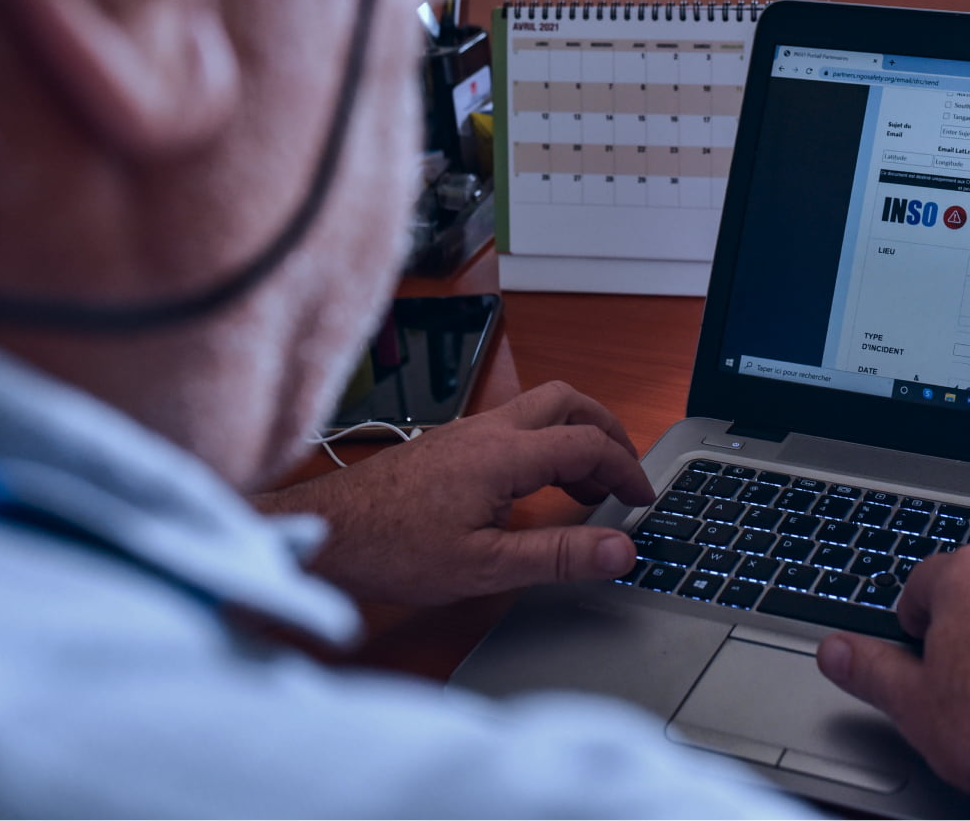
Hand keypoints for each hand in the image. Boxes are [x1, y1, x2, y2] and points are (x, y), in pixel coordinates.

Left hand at [256, 381, 654, 604]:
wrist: (326, 532)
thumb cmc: (391, 548)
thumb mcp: (485, 566)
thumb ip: (559, 556)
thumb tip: (619, 549)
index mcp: (505, 454)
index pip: (590, 443)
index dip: (628, 469)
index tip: (644, 499)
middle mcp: (489, 430)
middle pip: (570, 402)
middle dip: (609, 432)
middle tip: (625, 475)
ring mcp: (468, 432)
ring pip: (541, 409)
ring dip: (576, 436)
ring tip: (588, 488)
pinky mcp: (451, 443)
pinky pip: (515, 426)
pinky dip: (545, 445)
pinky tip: (538, 488)